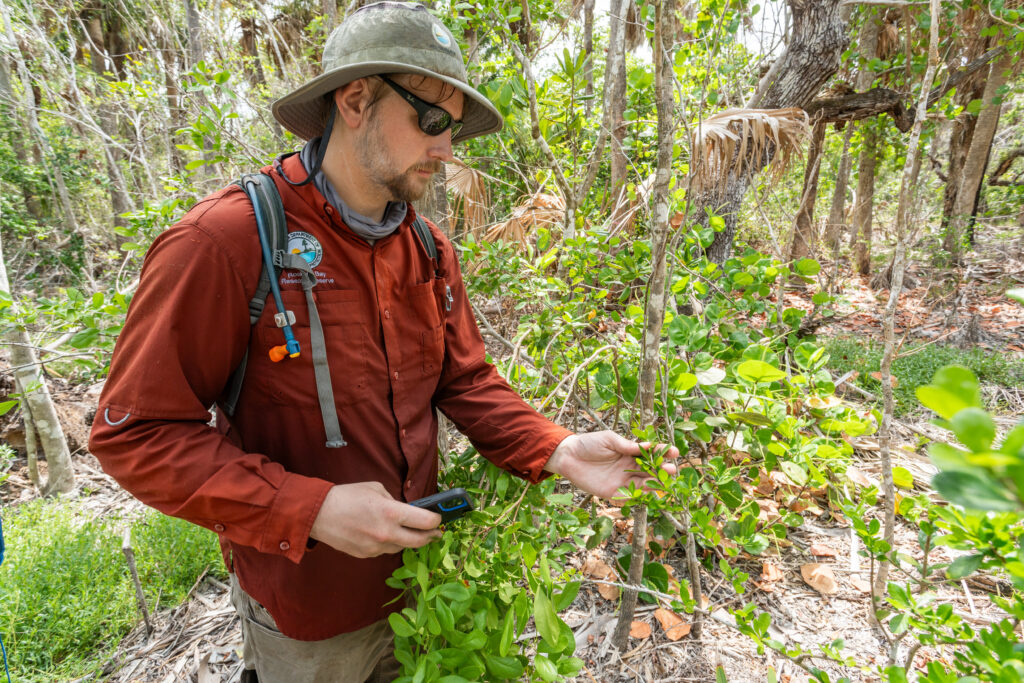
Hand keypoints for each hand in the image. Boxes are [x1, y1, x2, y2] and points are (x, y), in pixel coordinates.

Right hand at [309, 482, 442, 557]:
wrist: (319, 514)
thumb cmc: (347, 496)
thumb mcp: (376, 489)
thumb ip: (394, 501)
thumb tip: (405, 510)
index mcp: (391, 513)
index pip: (426, 521)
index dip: (436, 520)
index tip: (439, 519)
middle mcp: (386, 533)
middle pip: (419, 541)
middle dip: (430, 537)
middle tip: (435, 533)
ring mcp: (376, 547)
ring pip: (401, 547)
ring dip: (406, 540)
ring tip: (407, 531)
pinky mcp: (366, 555)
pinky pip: (384, 550)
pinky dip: (388, 543)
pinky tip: (383, 534)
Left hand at [543, 431, 679, 500]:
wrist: (568, 457)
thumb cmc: (588, 444)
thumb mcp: (608, 439)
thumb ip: (626, 445)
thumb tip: (646, 446)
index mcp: (629, 452)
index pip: (650, 453)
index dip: (662, 452)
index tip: (673, 451)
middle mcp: (629, 467)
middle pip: (650, 470)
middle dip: (662, 469)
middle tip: (671, 469)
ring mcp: (623, 480)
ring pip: (644, 483)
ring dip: (655, 482)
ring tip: (665, 480)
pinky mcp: (614, 492)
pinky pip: (630, 496)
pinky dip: (640, 495)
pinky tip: (650, 492)